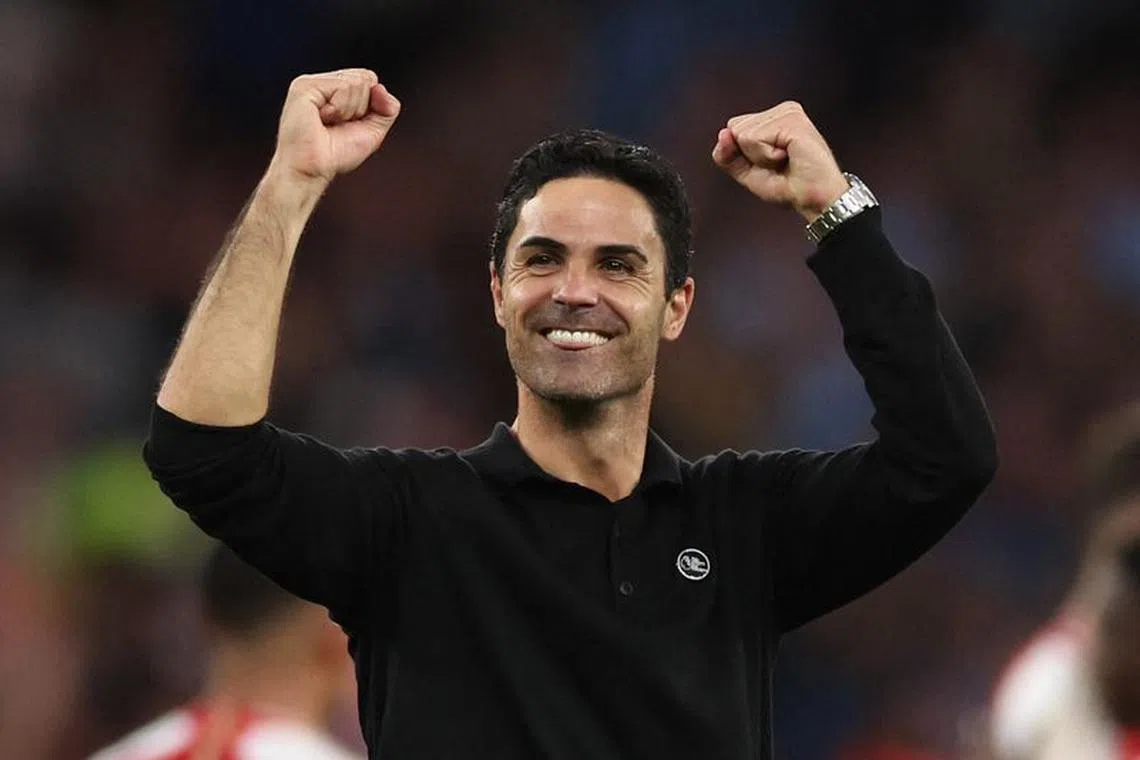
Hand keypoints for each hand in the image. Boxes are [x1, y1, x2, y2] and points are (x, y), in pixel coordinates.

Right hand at [269, 68, 400, 188]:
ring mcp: (314, 83)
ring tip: (329, 123)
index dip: (371, 104)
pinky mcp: (306, 85)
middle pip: (367, 78)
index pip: (369, 80)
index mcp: (337, 91)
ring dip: (349, 111)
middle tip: (338, 124)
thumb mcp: (373, 131)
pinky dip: (339, 108)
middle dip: (361, 108)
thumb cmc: (334, 155)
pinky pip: (342, 86)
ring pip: (356, 82)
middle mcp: (325, 84)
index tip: (351, 123)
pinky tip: (322, 118)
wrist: (313, 169)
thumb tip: (381, 88)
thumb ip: (387, 109)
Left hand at [711, 101, 848, 222]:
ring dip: (759, 157)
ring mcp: (787, 113)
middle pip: (735, 128)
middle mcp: (781, 111)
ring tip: (784, 160)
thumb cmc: (788, 187)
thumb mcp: (746, 172)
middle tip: (777, 163)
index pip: (733, 128)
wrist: (812, 199)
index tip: (768, 163)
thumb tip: (723, 133)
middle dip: (750, 155)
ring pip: (742, 133)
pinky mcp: (791, 120)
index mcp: (773, 119)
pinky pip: (754, 139)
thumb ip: (727, 155)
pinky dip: (765, 156)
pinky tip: (787, 156)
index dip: (743, 154)